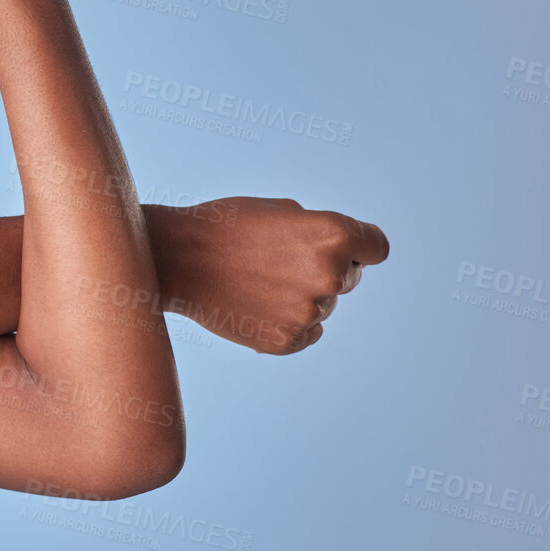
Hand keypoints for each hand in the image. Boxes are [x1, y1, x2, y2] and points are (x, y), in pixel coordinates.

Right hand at [145, 198, 389, 354]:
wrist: (174, 259)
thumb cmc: (224, 226)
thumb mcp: (280, 210)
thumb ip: (321, 231)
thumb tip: (343, 255)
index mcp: (333, 235)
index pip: (377, 247)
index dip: (361, 246)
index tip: (348, 249)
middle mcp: (329, 275)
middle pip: (349, 277)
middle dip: (323, 268)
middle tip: (277, 261)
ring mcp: (309, 312)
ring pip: (323, 305)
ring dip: (300, 295)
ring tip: (255, 281)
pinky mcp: (287, 340)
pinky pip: (306, 332)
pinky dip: (285, 321)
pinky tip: (253, 303)